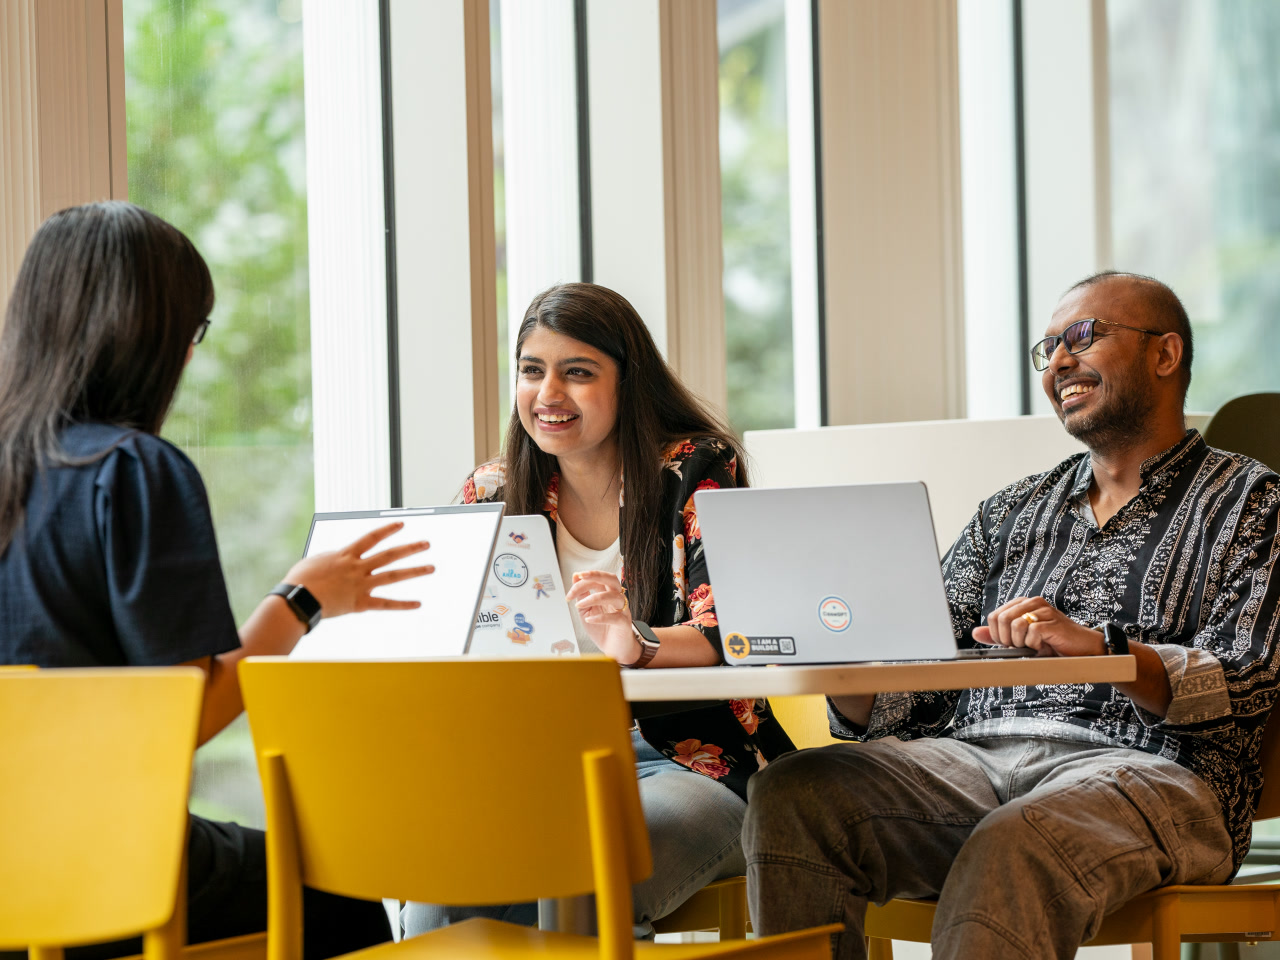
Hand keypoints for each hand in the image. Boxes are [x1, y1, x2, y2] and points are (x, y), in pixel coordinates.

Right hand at [283, 521, 432, 618]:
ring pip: (393, 576)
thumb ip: (331, 558)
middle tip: (427, 544)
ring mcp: (360, 585)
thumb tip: (337, 558)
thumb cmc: (300, 580)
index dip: (387, 530)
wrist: (298, 599)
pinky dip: (402, 604)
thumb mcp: (316, 561)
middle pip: (389, 555)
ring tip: (431, 567)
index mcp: (346, 555)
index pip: (371, 538)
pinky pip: (385, 603)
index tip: (402, 524)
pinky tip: (418, 604)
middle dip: (409, 548)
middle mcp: (357, 568)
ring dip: (414, 571)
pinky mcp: (360, 603)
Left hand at [564, 570, 641, 664]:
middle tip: (581, 577)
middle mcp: (616, 599)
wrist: (614, 650)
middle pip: (612, 579)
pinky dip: (601, 617)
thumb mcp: (586, 610)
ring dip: (594, 598)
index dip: (581, 582)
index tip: (569, 593)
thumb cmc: (602, 630)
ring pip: (614, 596)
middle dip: (596, 575)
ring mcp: (623, 610)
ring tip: (580, 605)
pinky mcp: (624, 624)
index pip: (597, 579)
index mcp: (607, 593)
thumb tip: (575, 576)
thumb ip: (582, 594)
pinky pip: (616, 617)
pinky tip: (590, 620)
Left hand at [973, 597, 1104, 657]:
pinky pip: (1031, 632)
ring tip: (1033, 645)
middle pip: (1001, 619)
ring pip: (1015, 624)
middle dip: (1006, 639)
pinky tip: (1043, 645)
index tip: (1009, 644)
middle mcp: (1032, 602)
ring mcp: (1043, 610)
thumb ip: (998, 635)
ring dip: (1021, 642)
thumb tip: (975, 633)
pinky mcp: (1052, 621)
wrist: (1081, 648)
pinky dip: (1034, 644)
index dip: (997, 635)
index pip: (994, 616)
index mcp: (1022, 604)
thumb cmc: (1051, 643)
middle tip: (1021, 646)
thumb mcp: (1020, 639)